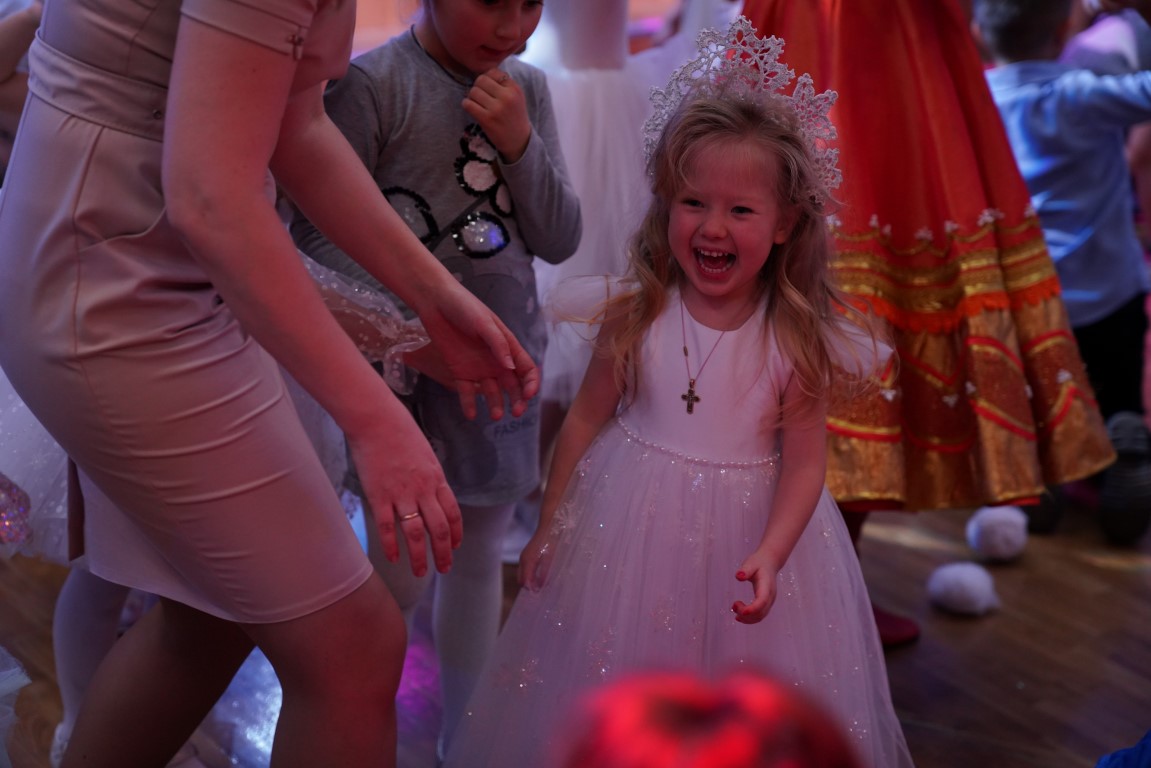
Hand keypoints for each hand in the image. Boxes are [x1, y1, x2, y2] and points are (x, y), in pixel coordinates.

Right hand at [346, 403, 462, 577]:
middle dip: (443, 553)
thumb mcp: (425, 454)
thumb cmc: (400, 432)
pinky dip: (391, 546)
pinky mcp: (379, 496)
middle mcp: (423, 490)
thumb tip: (430, 493)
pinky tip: (393, 559)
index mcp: (437, 479)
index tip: (455, 547)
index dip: (455, 533)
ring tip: (421, 572)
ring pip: (415, 533)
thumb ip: (429, 476)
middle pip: (438, 529)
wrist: (377, 420)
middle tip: (444, 568)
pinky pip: (387, 527)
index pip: (452, 513)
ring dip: (420, 556)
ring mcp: (401, 494)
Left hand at [416, 280, 539, 420]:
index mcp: (508, 347)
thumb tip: (511, 367)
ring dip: (496, 405)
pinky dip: (469, 404)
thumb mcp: (484, 323)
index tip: (527, 395)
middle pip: (513, 386)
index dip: (531, 384)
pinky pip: (467, 392)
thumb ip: (498, 344)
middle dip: (518, 400)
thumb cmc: (464, 307)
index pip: (527, 370)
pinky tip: (472, 414)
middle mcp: (496, 361)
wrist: (435, 302)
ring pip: (492, 392)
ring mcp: (478, 368)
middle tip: (515, 412)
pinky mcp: (459, 372)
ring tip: (495, 416)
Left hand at [463, 69, 531, 162]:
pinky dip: (466, 104)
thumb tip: (482, 73)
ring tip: (476, 103)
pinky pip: (468, 104)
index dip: (487, 79)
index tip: (488, 88)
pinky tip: (472, 109)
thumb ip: (503, 84)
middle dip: (477, 87)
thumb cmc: (514, 116)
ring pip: (473, 91)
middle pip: (481, 80)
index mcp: (514, 89)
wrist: (519, 141)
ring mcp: (497, 109)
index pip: (493, 72)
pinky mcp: (487, 120)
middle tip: (479, 96)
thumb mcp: (516, 97)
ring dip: (471, 97)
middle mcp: (507, 97)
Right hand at [517, 525, 558, 590]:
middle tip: (541, 593)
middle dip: (530, 587)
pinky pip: (527, 569)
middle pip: (522, 580)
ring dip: (531, 581)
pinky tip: (542, 577)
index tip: (540, 595)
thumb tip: (541, 586)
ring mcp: (525, 556)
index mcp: (527, 561)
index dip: (531, 590)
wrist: (551, 522)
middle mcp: (523, 559)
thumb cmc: (552, 538)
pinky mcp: (529, 554)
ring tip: (542, 586)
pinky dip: (532, 575)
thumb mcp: (551, 557)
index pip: (524, 582)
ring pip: (524, 575)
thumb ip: (545, 572)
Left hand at [731, 552, 781, 624]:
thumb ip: (745, 569)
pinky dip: (749, 618)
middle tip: (734, 605)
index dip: (753, 609)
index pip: (762, 601)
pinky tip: (739, 615)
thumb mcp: (751, 563)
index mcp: (767, 586)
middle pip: (761, 612)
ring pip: (760, 616)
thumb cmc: (759, 563)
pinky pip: (759, 615)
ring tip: (735, 609)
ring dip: (747, 618)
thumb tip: (739, 576)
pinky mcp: (766, 604)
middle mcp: (770, 596)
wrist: (770, 563)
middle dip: (746, 614)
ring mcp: (769, 601)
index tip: (741, 611)